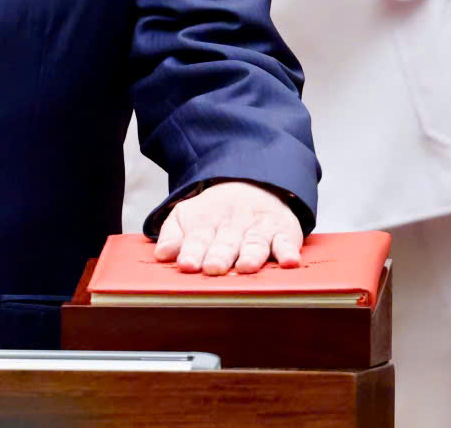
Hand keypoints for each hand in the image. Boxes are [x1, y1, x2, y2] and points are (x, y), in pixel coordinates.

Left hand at [153, 179, 306, 274]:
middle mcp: (233, 226)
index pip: (198, 238)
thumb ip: (173, 235)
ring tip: (246, 267)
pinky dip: (289, 251)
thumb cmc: (215, 212)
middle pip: (226, 242)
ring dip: (251, 255)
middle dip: (220, 256)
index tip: (186, 265)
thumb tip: (161, 254)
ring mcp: (259, 229)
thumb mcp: (188, 216)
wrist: (253, 182)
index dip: (192, 251)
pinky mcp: (284, 232)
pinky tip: (290, 262)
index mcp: (207, 223)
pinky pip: (287, 241)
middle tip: (213, 268)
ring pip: (255, 243)